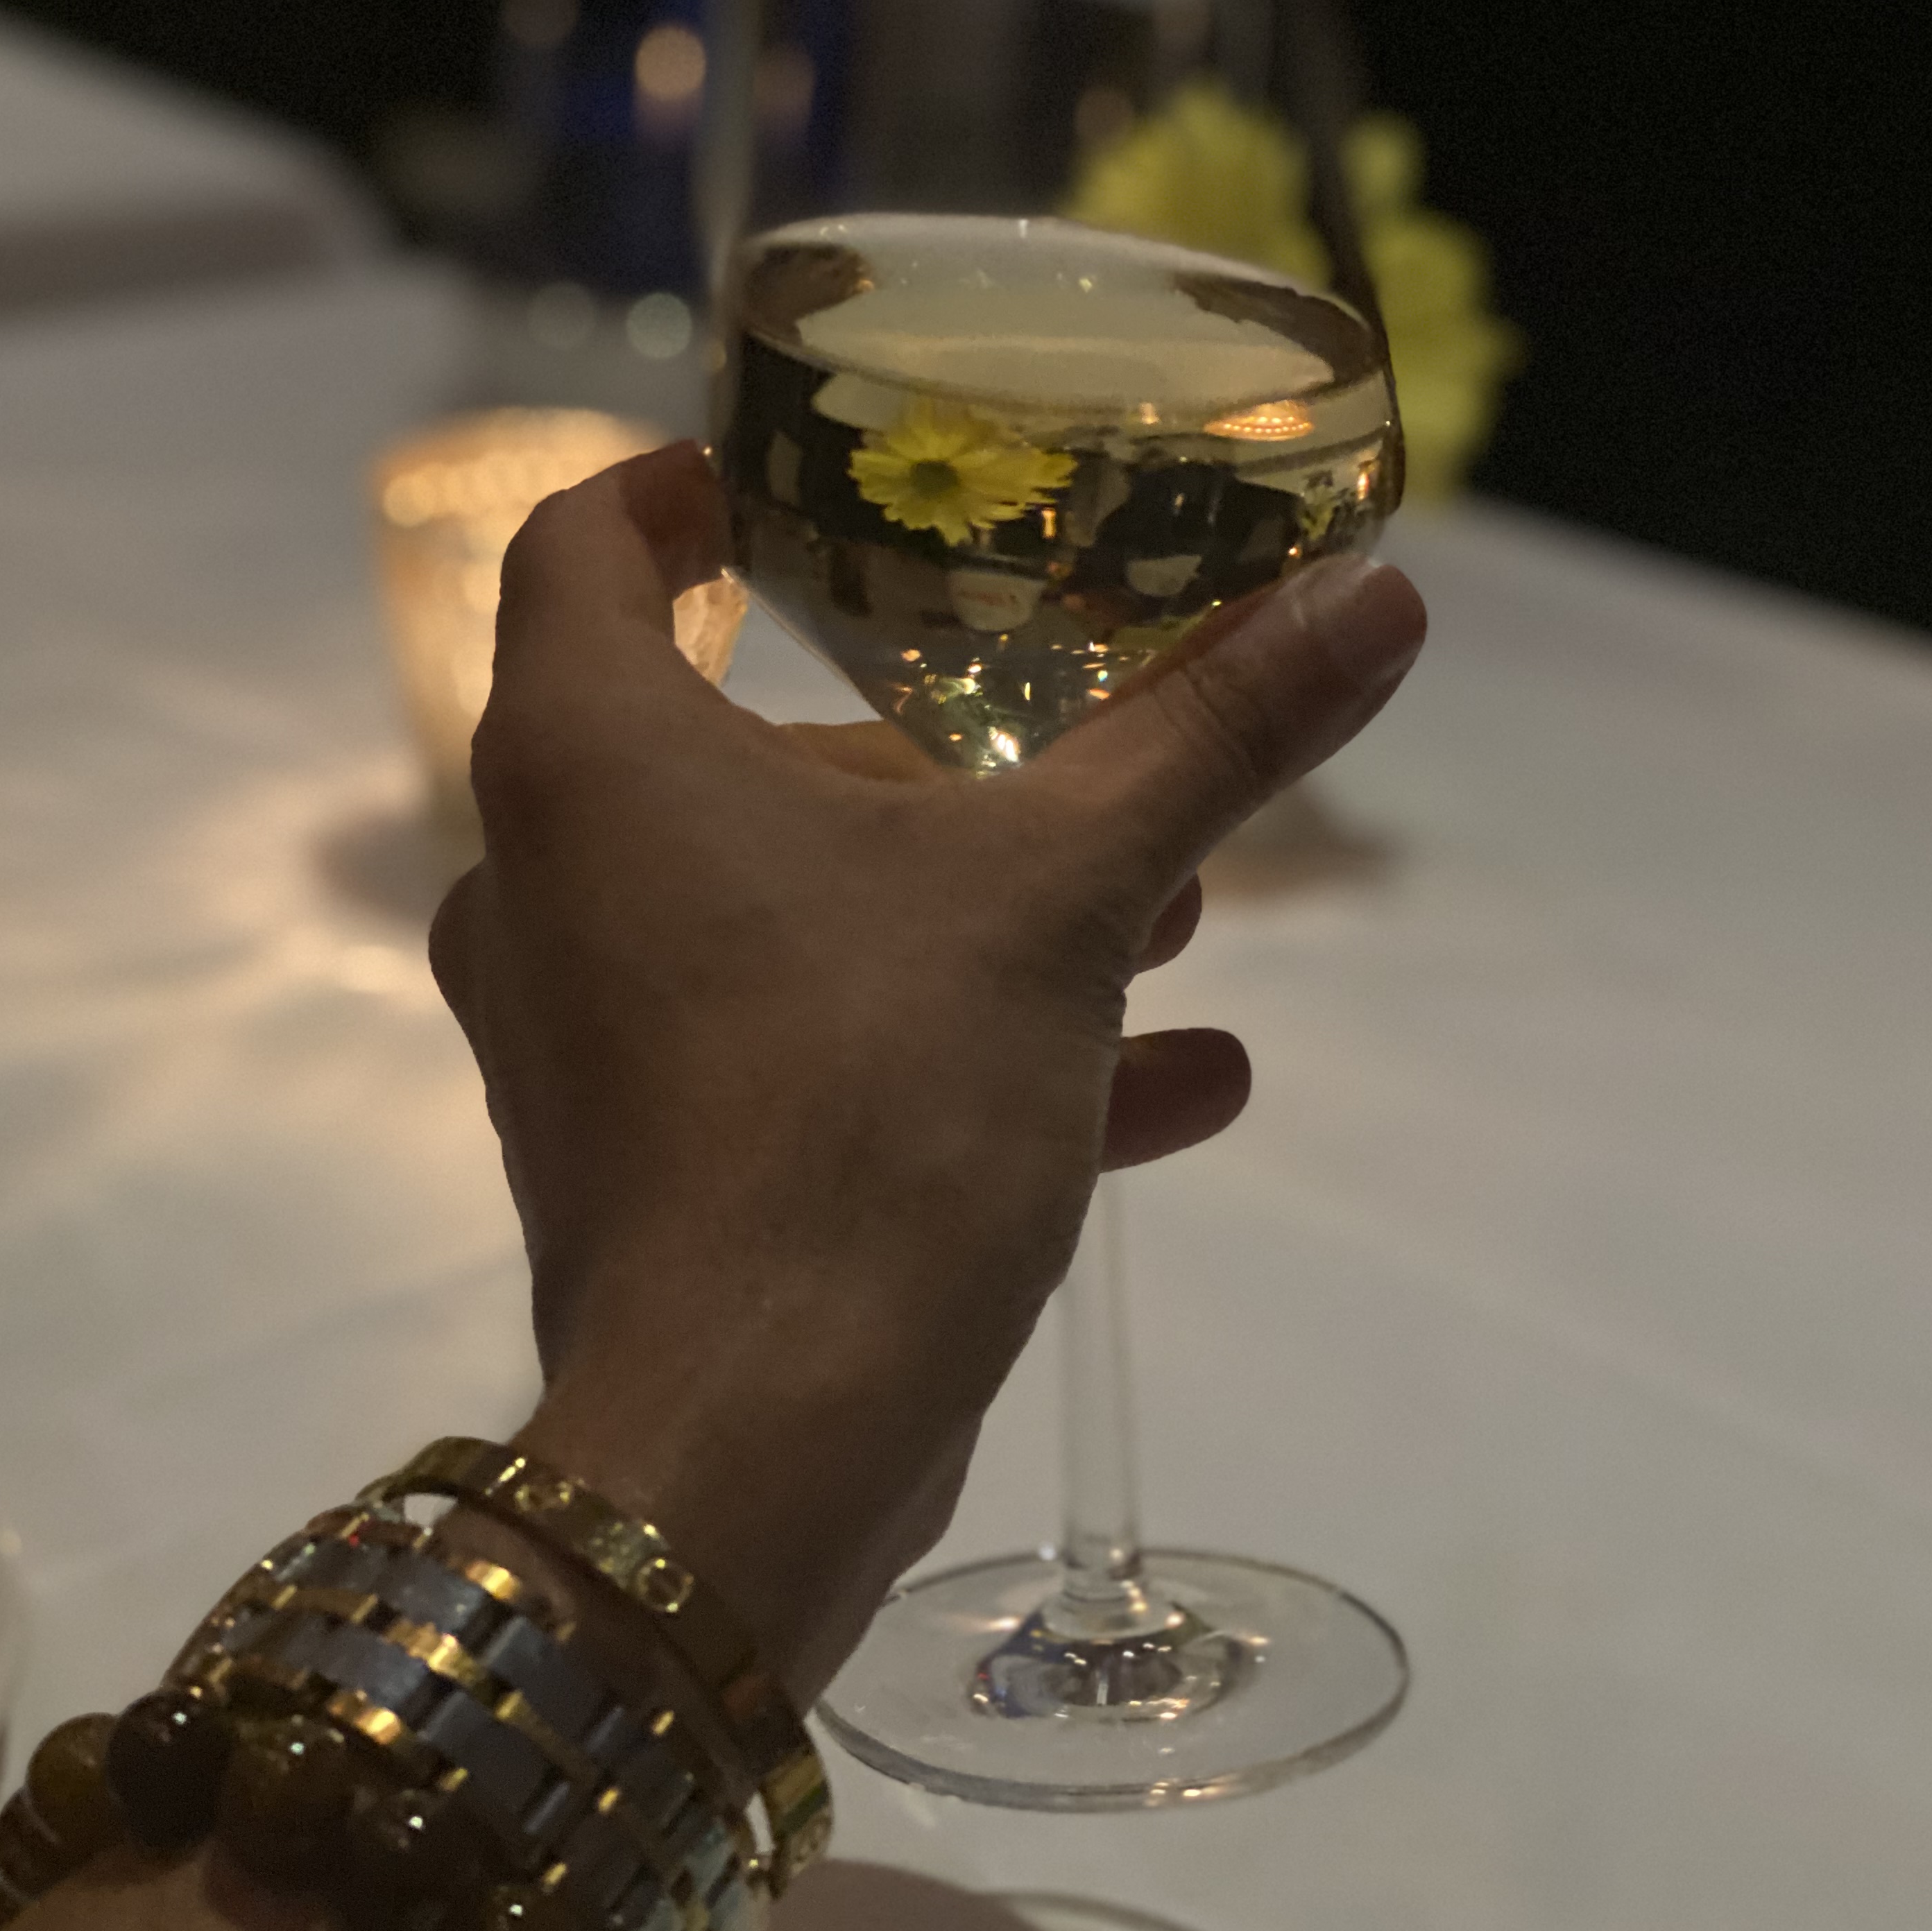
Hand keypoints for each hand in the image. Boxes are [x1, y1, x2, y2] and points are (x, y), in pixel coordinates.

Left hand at [429, 443, 1423, 1697]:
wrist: (754, 1449)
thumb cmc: (867, 1105)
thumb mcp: (1068, 896)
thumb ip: (1213, 739)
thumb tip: (1381, 597)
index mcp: (593, 760)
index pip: (580, 546)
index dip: (674, 487)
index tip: (778, 482)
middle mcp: (550, 881)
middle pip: (723, 747)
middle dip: (929, 757)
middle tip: (1085, 755)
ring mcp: (587, 1036)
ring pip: (785, 913)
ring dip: (968, 905)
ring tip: (1166, 921)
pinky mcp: (647, 1166)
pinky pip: (805, 1055)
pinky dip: (954, 1043)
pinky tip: (1175, 1080)